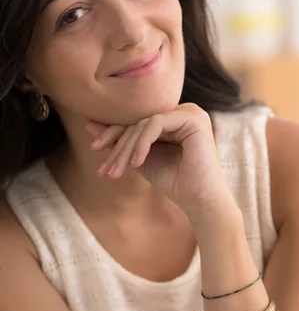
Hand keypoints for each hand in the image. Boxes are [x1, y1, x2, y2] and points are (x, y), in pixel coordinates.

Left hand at [85, 103, 230, 213]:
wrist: (199, 200)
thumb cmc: (173, 181)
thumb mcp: (139, 158)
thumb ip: (119, 141)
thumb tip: (88, 123)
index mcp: (171, 118)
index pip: (136, 120)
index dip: (113, 133)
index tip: (94, 149)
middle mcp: (181, 110)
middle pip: (138, 121)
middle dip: (117, 146)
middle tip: (105, 170)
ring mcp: (189, 112)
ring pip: (144, 123)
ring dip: (126, 149)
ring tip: (116, 172)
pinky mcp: (193, 118)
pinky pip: (156, 124)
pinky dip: (142, 143)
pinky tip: (136, 163)